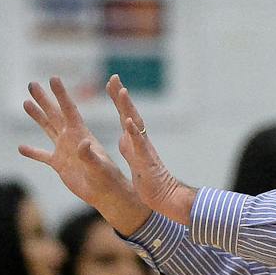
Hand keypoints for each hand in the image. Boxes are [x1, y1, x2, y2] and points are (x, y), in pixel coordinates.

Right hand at [18, 76, 150, 235]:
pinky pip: (43, 156)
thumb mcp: (99, 166)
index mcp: (81, 134)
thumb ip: (89, 155)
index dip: (61, 94)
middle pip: (55, 114)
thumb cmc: (107, 177)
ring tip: (26, 103)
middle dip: (44, 99)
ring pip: (48, 128)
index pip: (69, 110)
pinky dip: (32, 152)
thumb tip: (82, 143)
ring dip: (37, 116)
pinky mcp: (59, 164)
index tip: (53, 78)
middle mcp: (71, 138)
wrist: (106, 193)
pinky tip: (21, 148)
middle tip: (32, 84)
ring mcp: (64, 150)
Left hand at [106, 75, 196, 224]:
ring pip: (135, 125)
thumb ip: (129, 144)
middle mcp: (140, 140)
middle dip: (121, 96)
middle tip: (114, 78)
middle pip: (130, 113)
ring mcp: (144, 149)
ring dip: (129, 108)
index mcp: (134, 140)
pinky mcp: (146, 161)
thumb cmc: (148, 179)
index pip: (125, 115)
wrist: (163, 196)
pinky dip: (134, 133)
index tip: (111, 81)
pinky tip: (128, 123)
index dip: (118, 99)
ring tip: (121, 92)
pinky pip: (140, 145)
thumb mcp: (133, 158)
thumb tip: (124, 133)